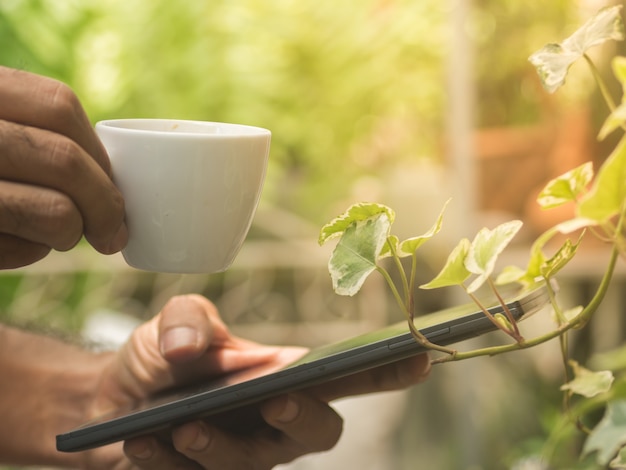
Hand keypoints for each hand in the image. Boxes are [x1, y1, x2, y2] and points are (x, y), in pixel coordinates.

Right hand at [0, 67, 126, 267]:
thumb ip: (30, 132)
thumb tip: (110, 174)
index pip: (59, 106)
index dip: (98, 150)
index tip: (112, 180)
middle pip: (65, 160)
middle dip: (105, 202)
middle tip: (113, 232)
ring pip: (54, 212)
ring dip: (72, 231)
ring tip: (61, 234)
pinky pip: (17, 250)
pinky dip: (28, 253)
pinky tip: (11, 244)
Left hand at [76, 295, 430, 469]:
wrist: (105, 400)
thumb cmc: (159, 358)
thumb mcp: (170, 325)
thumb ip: (186, 320)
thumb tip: (192, 350)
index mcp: (282, 375)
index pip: (344, 375)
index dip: (385, 371)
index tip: (419, 357)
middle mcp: (273, 422)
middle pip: (319, 432)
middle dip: (303, 417)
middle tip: (275, 397)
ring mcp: (243, 456)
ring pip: (254, 463)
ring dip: (220, 445)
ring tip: (182, 427)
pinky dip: (166, 460)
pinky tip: (141, 440)